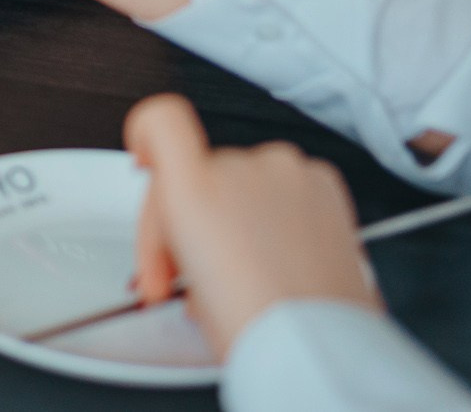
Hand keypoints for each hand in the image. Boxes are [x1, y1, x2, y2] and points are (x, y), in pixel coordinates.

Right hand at [124, 93, 378, 357]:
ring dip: (241, 212)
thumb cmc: (256, 329)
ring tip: (249, 266)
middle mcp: (241, 168)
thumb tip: (188, 245)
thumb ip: (177, 242)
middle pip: (200, 170)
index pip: (159, 120)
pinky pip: (288, 183)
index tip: (147, 156)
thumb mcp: (183, 286)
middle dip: (196, 215)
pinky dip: (282, 209)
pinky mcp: (324, 184)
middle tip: (197, 270)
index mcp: (194, 190)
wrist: (320, 351)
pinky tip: (282, 251)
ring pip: (246, 178)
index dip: (146, 134)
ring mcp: (287, 173)